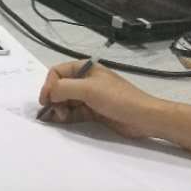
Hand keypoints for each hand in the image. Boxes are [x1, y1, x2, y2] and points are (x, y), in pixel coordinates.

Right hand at [37, 60, 158, 137]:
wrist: (144, 118)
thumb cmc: (117, 98)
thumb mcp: (88, 89)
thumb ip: (64, 88)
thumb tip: (48, 94)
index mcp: (84, 68)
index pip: (57, 72)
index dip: (48, 85)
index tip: (45, 100)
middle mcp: (85, 81)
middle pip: (60, 88)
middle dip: (54, 99)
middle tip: (54, 112)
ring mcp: (90, 97)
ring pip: (66, 101)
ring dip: (59, 109)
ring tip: (59, 118)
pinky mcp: (94, 112)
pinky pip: (74, 112)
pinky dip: (66, 116)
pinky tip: (62, 121)